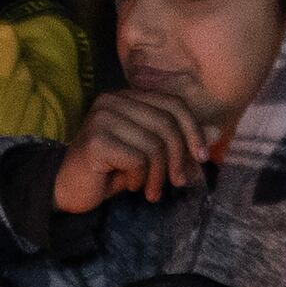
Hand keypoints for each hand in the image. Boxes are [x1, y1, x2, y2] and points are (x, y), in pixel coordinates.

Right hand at [50, 83, 220, 214]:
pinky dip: (139, 178)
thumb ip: (176, 141)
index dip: (193, 130)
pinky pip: (138, 159)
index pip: (173, 104)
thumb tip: (217, 134)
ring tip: (150, 190)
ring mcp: (102, 118)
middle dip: (178, 158)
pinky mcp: (96, 141)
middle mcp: (113, 100)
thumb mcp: (148, 154)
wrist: (68, 190)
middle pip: (167, 124)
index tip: (201, 158)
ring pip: (154, 145)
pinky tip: (129, 186)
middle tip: (178, 182)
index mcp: (127, 97)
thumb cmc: (110, 171)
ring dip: (158, 175)